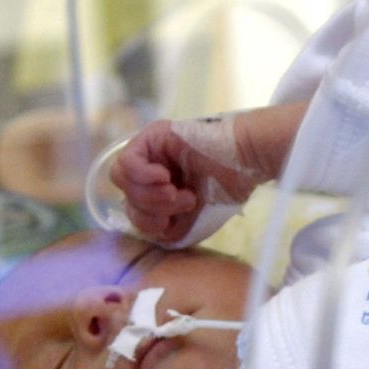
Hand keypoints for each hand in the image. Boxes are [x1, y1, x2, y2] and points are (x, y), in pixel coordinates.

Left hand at [111, 104, 307, 244]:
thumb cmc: (228, 187)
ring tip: (178, 192)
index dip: (148, 223)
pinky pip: (127, 161)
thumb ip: (169, 228)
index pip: (134, 212)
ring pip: (122, 182)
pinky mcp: (151, 136)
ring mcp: (149, 152)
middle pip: (127, 199)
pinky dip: (144, 176)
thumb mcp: (193, 219)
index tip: (171, 224)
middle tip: (184, 204)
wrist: (246, 161)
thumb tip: (152, 231)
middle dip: (153, 210)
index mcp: (159, 191)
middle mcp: (150, 171)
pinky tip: (167, 178)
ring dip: (151, 195)